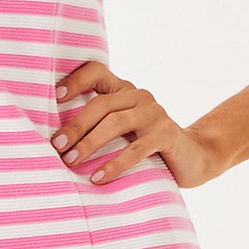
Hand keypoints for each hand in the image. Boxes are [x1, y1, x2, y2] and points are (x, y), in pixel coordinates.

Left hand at [50, 59, 224, 189]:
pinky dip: (114, 164)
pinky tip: (97, 178)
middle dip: (74, 127)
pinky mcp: (166, 134)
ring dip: (89, 144)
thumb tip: (54, 140)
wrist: (194, 158)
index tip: (54, 98)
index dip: (74, 80)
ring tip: (70, 162)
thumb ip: (98, 126)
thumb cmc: (147, 146)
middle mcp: (138, 96)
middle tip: (55, 146)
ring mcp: (155, 113)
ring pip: (115, 123)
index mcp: (123, 91)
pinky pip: (136, 148)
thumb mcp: (122, 131)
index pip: (96, 71)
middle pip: (100, 104)